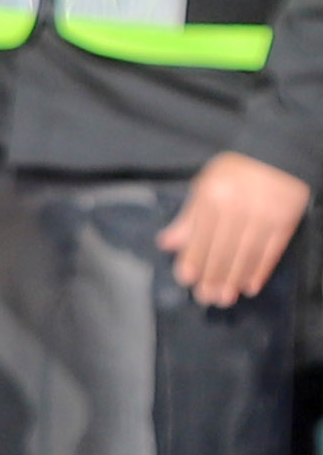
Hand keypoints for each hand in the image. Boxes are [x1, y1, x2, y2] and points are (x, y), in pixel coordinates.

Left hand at [160, 149, 312, 310]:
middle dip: (212, 277)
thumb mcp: (205, 185)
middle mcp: (238, 208)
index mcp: (213, 197)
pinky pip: (271, 251)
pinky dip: (260, 270)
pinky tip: (250, 286)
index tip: (186, 280)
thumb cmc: (235, 172)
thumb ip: (189, 217)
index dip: (193, 259)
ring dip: (234, 279)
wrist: (277, 155)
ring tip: (224, 299)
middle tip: (205, 299)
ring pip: (246, 254)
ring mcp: (264, 215)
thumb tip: (168, 244)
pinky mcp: (286, 221)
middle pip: (223, 249)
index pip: (200, 236)